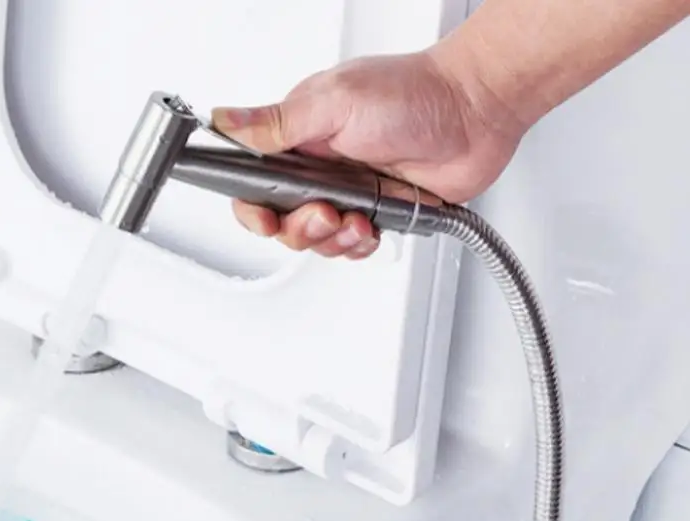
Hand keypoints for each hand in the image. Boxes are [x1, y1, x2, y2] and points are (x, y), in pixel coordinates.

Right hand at [211, 51, 525, 259]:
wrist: (475, 113)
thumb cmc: (414, 94)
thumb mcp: (335, 101)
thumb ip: (278, 122)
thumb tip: (225, 123)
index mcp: (300, 138)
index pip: (253, 183)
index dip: (253, 210)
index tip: (266, 219)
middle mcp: (319, 167)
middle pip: (283, 222)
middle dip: (301, 228)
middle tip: (327, 211)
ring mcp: (348, 192)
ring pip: (316, 240)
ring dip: (333, 238)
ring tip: (357, 217)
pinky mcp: (376, 212)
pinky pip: (351, 247)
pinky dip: (359, 244)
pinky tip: (374, 225)